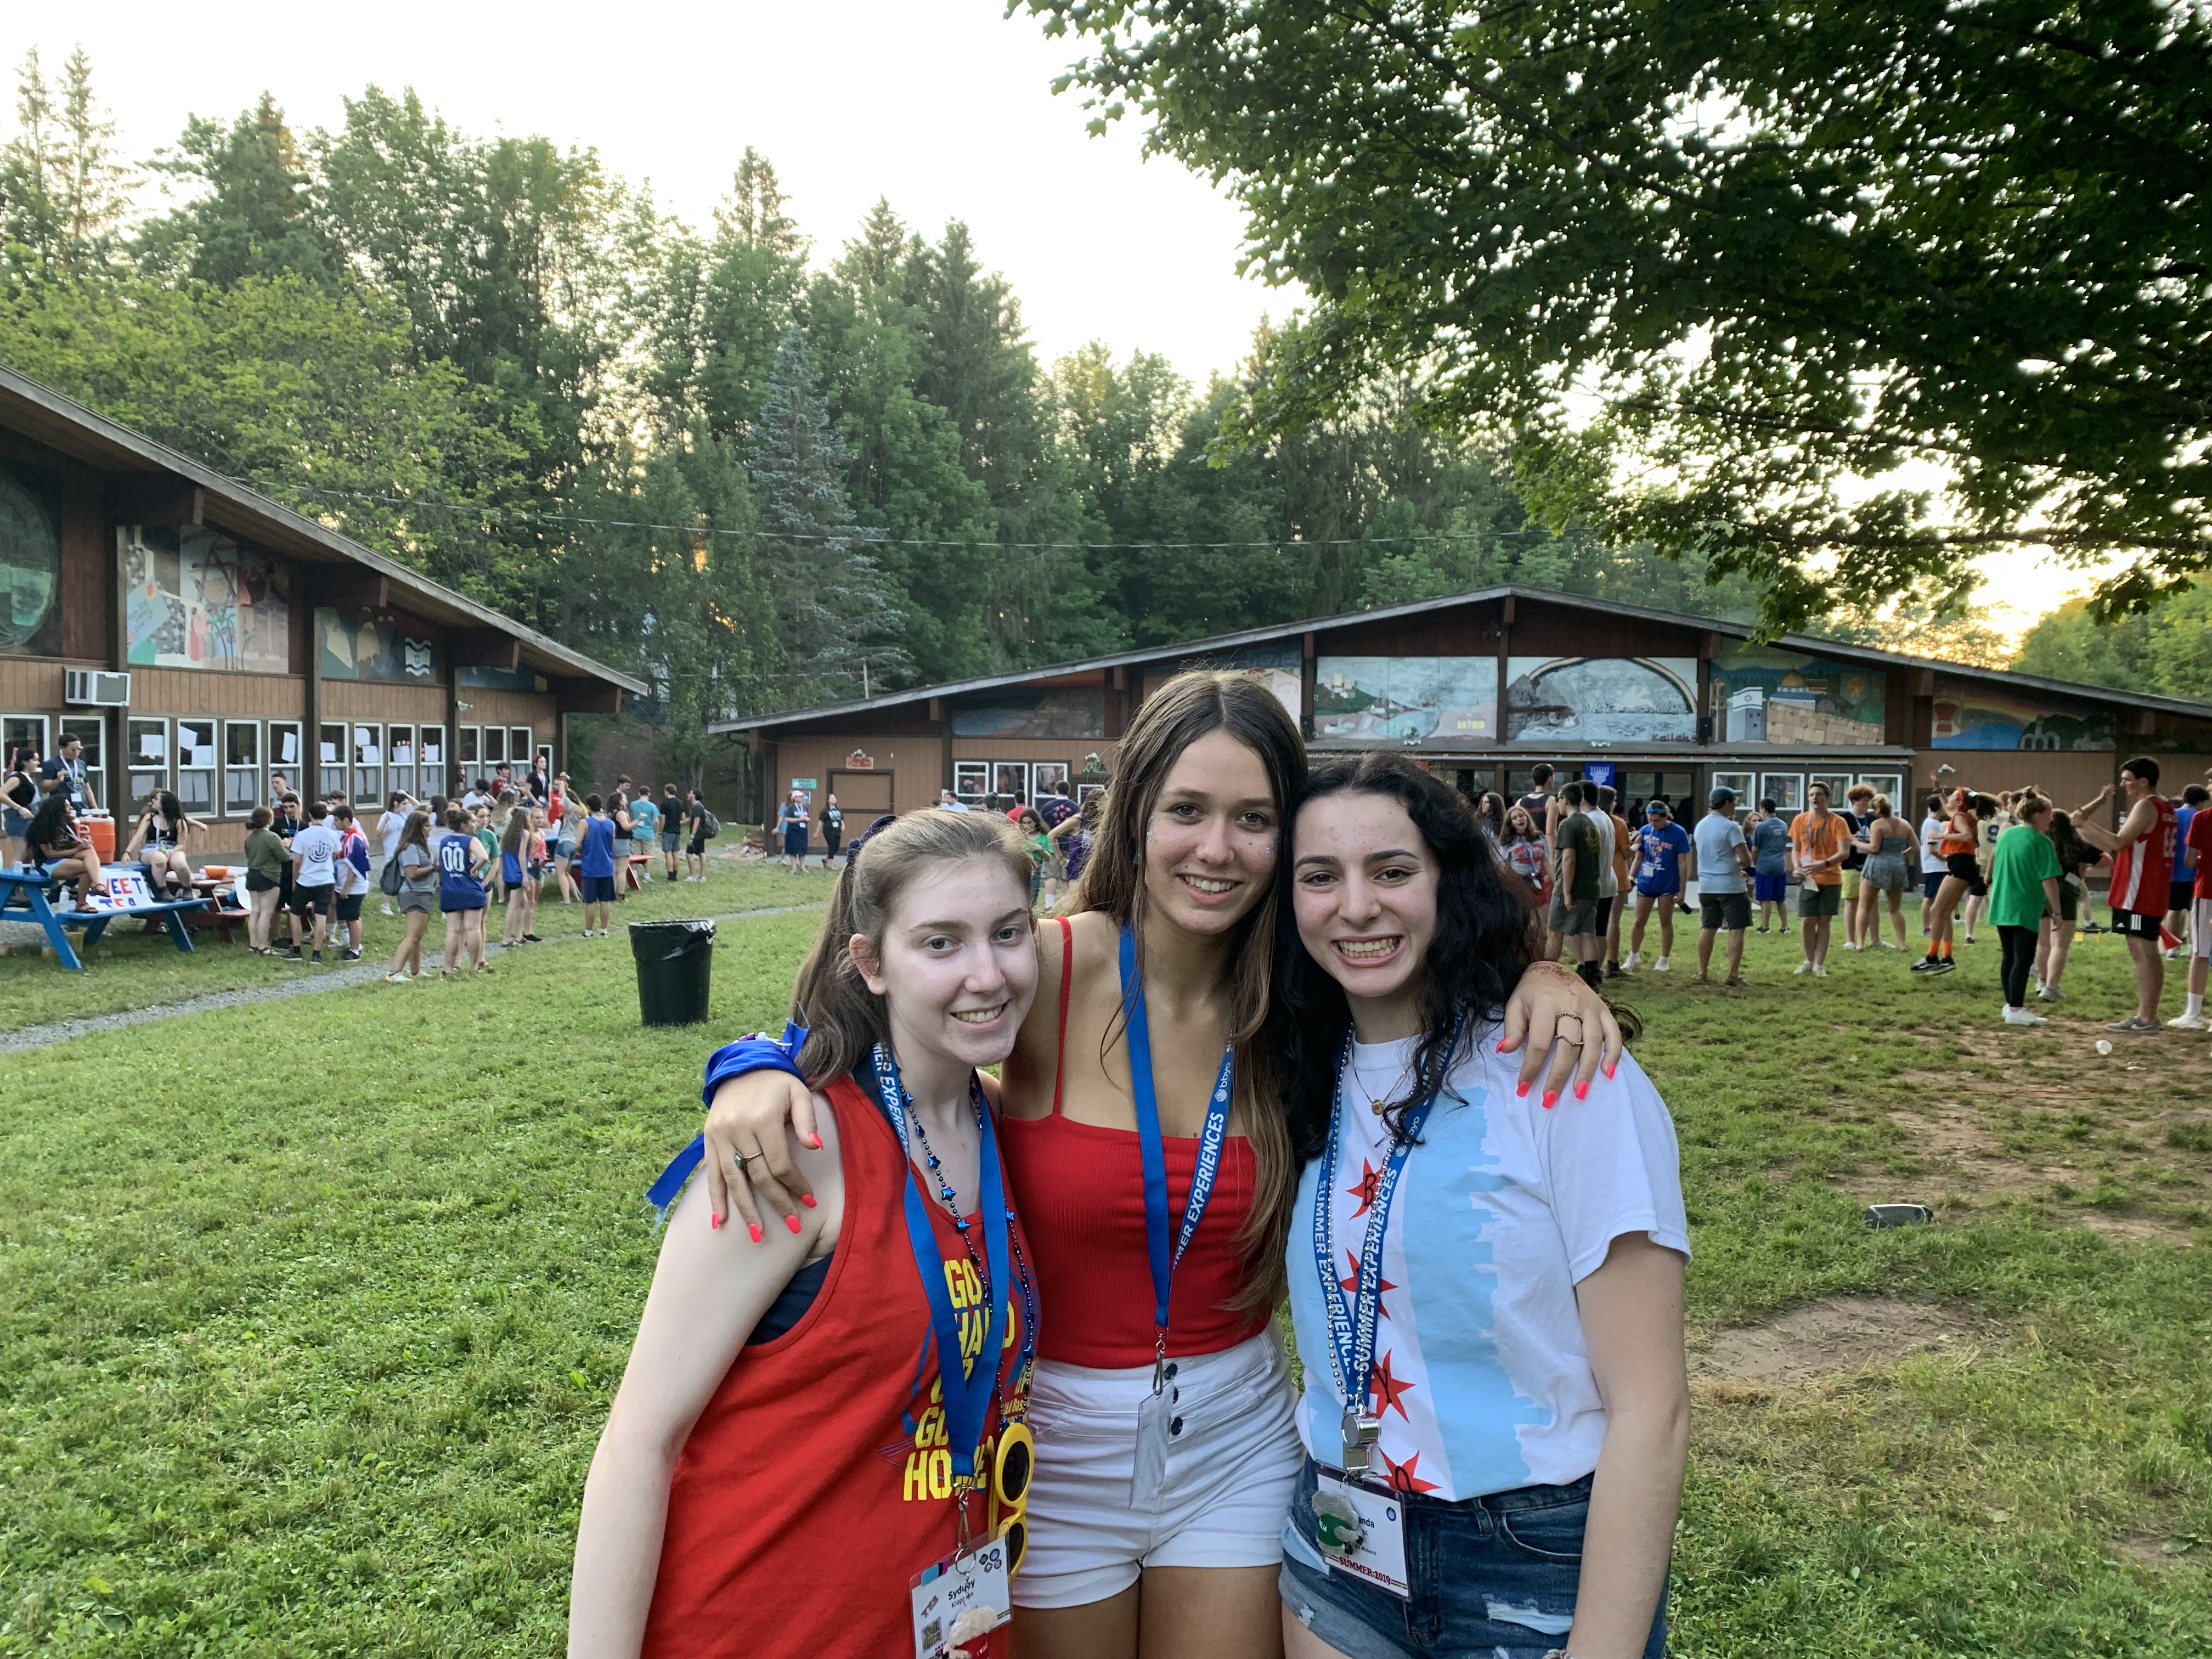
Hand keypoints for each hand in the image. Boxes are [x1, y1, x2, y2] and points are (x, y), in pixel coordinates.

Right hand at [703, 1070, 819, 1238]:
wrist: (741, 1066)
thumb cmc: (777, 1083)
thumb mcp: (798, 1092)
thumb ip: (807, 1119)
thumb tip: (815, 1148)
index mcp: (762, 1118)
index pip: (780, 1163)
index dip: (796, 1185)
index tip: (810, 1202)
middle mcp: (738, 1129)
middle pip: (758, 1176)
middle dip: (777, 1203)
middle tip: (793, 1225)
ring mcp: (719, 1136)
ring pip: (733, 1180)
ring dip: (745, 1209)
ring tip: (757, 1235)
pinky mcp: (708, 1139)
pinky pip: (711, 1173)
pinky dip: (715, 1198)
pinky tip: (720, 1221)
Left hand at [1496, 960, 1623, 1102]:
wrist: (1553, 968)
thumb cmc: (1532, 991)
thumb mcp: (1515, 1003)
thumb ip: (1512, 1028)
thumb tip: (1504, 1051)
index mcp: (1545, 1003)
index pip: (1539, 1042)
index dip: (1531, 1067)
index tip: (1523, 1088)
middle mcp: (1571, 1005)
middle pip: (1568, 1046)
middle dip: (1559, 1076)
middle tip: (1550, 1099)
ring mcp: (1591, 1008)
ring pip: (1592, 1043)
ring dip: (1586, 1071)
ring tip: (1579, 1093)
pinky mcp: (1604, 1010)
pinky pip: (1613, 1034)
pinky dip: (1614, 1054)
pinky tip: (1608, 1073)